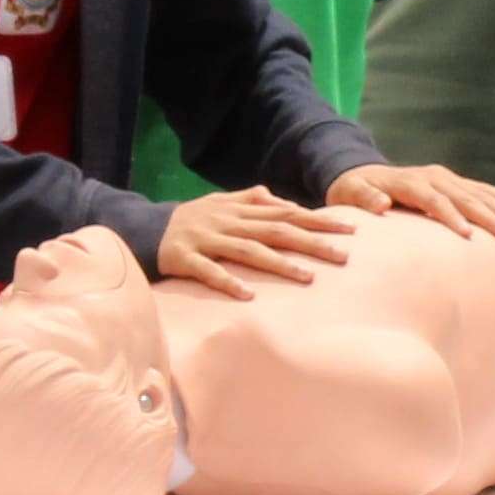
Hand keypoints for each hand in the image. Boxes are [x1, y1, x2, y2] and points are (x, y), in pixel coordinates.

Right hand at [158, 186, 356, 299]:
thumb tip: (278, 198)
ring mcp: (208, 240)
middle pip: (276, 231)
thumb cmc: (190, 219)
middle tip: (342, 256)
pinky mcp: (186, 258)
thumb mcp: (220, 203)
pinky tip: (249, 295)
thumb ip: (249, 200)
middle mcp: (229, 223)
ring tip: (307, 278)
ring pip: (249, 251)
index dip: (318, 220)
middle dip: (311, 242)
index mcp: (240, 210)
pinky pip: (210, 271)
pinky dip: (229, 282)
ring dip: (279, 264)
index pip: (287, 213)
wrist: (145, 227)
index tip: (349, 228)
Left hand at [332, 163, 494, 245]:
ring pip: (484, 196)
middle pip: (469, 199)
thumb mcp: (351, 193)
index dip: (452, 217)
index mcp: (412, 182)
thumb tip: (382, 204)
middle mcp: (435, 177)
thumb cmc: (354, 191)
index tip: (469, 236)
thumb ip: (366, 198)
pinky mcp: (456, 182)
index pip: (437, 201)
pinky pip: (486, 192)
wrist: (361, 173)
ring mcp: (448, 178)